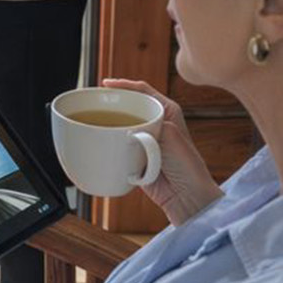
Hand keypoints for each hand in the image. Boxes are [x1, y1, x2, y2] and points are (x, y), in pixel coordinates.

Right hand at [101, 79, 222, 226]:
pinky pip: (119, 146)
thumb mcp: (171, 136)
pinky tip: (101, 143)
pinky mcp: (136, 156)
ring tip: (95, 122)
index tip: (106, 84)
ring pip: (122, 125)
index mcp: (167, 111)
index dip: (123, 84)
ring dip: (111, 124)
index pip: (142, 90)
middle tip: (95, 104)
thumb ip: (150, 125)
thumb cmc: (188, 166)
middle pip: (129, 106)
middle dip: (113, 104)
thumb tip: (128, 129)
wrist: (187, 197)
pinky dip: (110, 144)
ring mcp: (145, 140)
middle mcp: (156, 123)